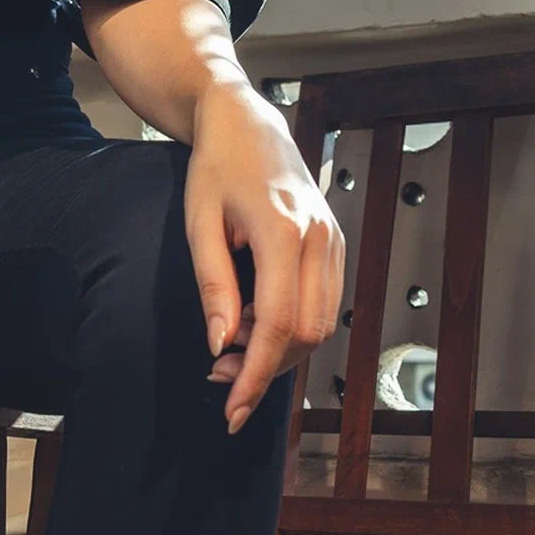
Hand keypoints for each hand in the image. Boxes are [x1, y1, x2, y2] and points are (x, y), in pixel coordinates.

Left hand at [184, 83, 344, 435]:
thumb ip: (213, 286)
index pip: (279, 326)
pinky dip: (292, 325)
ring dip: (279, 348)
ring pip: (322, 324)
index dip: (255, 375)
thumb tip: (221, 345)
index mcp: (284, 233)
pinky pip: (323, 303)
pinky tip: (256, 318)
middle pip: (308, 334)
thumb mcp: (199, 224)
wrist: (247, 123)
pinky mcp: (334, 243)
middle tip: (218, 372)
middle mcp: (319, 240)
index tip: (233, 410)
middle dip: (265, 366)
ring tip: (233, 340)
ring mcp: (333, 241)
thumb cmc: (216, 168)